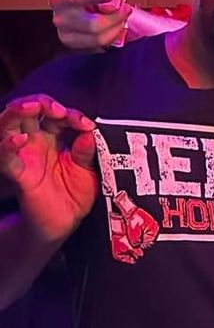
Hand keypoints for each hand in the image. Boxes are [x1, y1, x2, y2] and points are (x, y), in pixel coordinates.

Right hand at [0, 96, 98, 243]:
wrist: (64, 224)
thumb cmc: (74, 195)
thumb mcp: (88, 171)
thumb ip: (87, 152)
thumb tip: (90, 133)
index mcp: (53, 138)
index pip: (56, 114)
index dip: (71, 114)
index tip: (88, 125)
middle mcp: (35, 142)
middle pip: (28, 111)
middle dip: (41, 103)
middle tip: (58, 109)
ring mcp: (24, 156)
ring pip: (9, 125)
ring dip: (18, 111)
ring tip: (32, 107)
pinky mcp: (18, 174)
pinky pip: (6, 159)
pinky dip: (8, 147)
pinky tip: (19, 140)